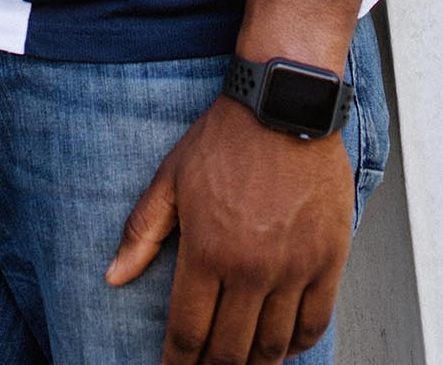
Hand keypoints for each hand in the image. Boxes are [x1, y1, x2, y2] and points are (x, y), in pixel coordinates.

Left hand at [107, 94, 353, 363]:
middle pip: (230, 351)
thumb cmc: (226, 137)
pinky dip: (299, 344)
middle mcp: (250, 268)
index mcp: (207, 251)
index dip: (177, 364)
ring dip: (254, 363)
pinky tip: (284, 344)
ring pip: (273, 346)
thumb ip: (142, 231)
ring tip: (243, 363)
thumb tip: (113, 276)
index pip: (188, 333)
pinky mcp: (329, 259)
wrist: (284, 104)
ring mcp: (293, 267)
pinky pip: (315, 323)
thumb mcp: (171, 177)